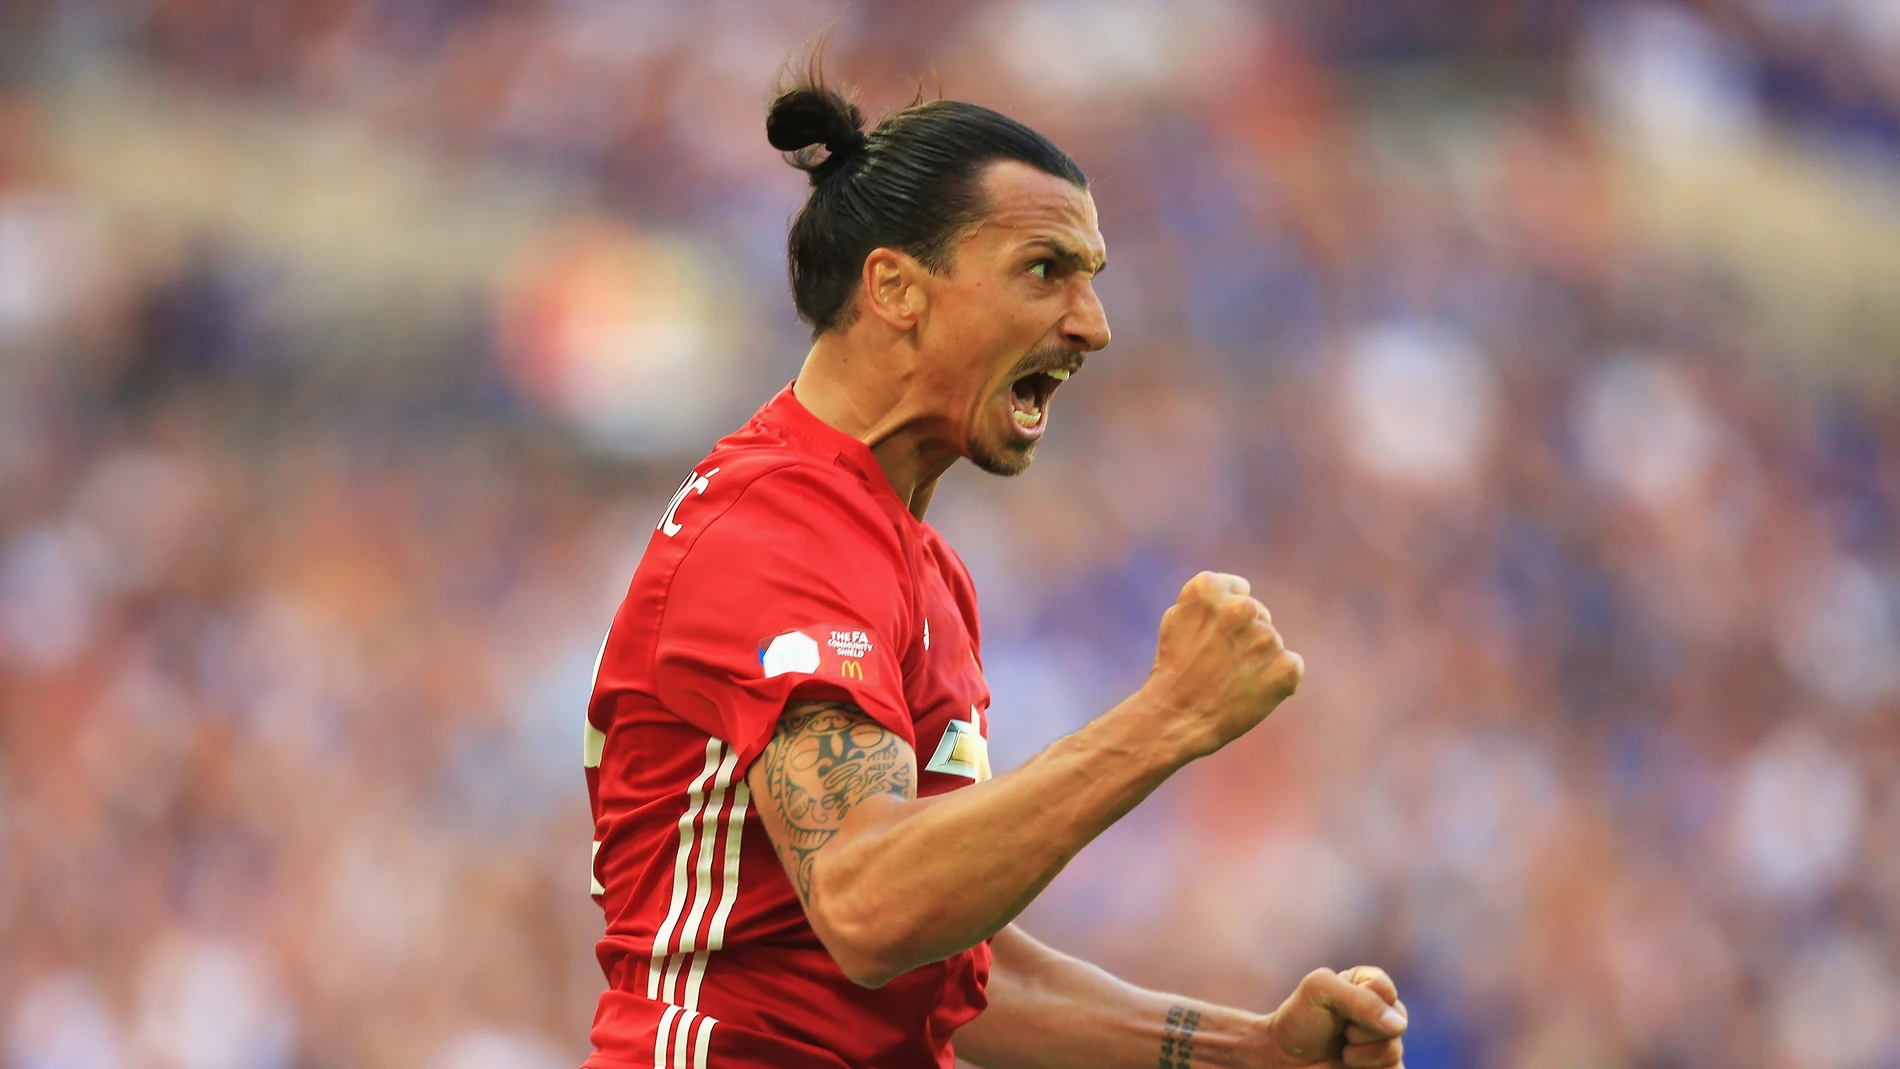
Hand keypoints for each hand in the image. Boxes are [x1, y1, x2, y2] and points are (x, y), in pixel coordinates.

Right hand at [1143, 571, 1304, 757]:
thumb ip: (1209, 600)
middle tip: (1219, 663)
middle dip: (1244, 635)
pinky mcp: (1286, 666)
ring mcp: (1267, 637)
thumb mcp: (1176, 619)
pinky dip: (1276, 679)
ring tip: (1230, 680)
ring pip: (1271, 642)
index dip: (1226, 616)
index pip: (1239, 589)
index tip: (1212, 637)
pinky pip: (1290, 665)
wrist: (1178, 717)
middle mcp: (1241, 607)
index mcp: (1210, 588)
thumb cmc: (1173, 669)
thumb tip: (1240, 593)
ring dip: (1258, 658)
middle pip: (1257, 614)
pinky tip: (1251, 691)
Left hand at [1245, 967, 1406, 1068]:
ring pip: (1394, 1051)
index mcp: (1369, 985)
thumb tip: (1399, 1024)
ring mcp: (1385, 1043)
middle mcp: (1382, 1013)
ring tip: (1342, 1052)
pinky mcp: (1384, 1068)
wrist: (1284, 1060)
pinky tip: (1351, 1066)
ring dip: (1361, 1055)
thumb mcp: (1320, 990)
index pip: (1385, 990)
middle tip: (1339, 1032)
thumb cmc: (1299, 1020)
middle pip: (1397, 1022)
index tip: (1336, 1006)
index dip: (1361, 1001)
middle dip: (1361, 1030)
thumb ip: (1361, 999)